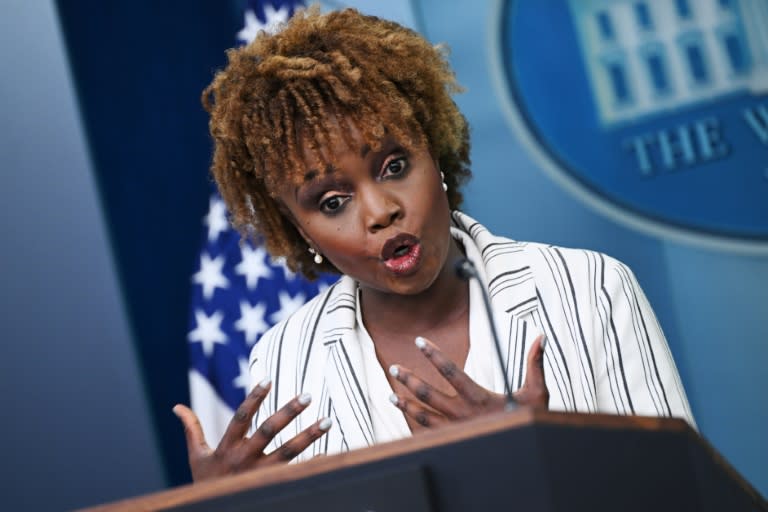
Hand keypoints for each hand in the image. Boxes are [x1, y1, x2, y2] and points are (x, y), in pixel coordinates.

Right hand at [173, 378, 331, 481]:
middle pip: (268, 432)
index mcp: (226, 448)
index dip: (254, 398)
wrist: (210, 509)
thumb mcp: (196, 457)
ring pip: (288, 452)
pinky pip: (296, 473)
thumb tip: (177, 407)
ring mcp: (259, 473)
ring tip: (328, 421)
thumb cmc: (206, 482)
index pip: (241, 417)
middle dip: (288, 413)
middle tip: (307, 395)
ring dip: (309, 436)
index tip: (268, 379)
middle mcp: (244, 459)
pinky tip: (328, 453)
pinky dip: (312, 464)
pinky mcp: (271, 485)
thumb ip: (192, 430)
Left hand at [388, 334, 547, 427]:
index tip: (419, 342)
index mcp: (479, 398)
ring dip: (406, 404)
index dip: (434, 355)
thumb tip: (541, 337)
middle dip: (409, 379)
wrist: (522, 457)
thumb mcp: (537, 393)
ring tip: (392, 395)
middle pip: (428, 393)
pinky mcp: (453, 442)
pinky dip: (415, 426)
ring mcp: (456, 430)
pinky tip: (406, 418)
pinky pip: (428, 434)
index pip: (451, 371)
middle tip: (394, 367)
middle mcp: (463, 414)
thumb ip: (535, 364)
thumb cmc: (528, 421)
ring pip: (423, 416)